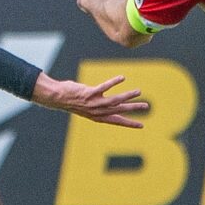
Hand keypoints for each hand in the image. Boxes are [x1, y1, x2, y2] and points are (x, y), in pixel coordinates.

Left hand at [31, 73, 146, 127]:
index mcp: (98, 117)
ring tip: (138, 91)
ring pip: (114, 100)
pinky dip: (114, 82)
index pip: (117, 121)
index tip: (142, 125)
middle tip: (147, 106)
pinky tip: (123, 78)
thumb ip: (100, 107)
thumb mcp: (88, 108)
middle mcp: (97, 112)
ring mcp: (93, 103)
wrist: (57, 98)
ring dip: (127, 96)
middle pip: (119, 110)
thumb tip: (112, 105)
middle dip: (133, 109)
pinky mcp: (89, 93)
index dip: (129, 124)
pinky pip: (104, 87)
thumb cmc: (73, 101)